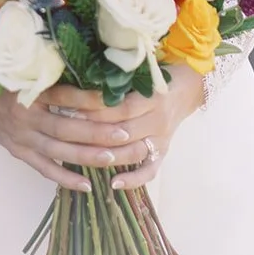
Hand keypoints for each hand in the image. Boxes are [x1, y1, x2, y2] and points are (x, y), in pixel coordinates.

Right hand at [0, 72, 138, 191]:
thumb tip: (88, 65)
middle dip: (97, 132)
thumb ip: (50, 68)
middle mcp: (26, 115)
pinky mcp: (19, 152)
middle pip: (66, 127)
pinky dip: (65, 178)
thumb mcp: (22, 67)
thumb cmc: (2, 77)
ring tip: (113, 159)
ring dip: (87, 156)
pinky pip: (45, 168)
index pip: (64, 94)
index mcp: (28, 89)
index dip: (90, 97)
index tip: (115, 98)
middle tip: (124, 134)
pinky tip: (87, 185)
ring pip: (59, 150)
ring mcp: (22, 137)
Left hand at [34, 67, 204, 190]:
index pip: (119, 107)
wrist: (189, 87)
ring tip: (80, 156)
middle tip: (64, 131)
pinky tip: (113, 184)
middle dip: (91, 132)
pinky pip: (150, 171)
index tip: (68, 108)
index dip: (94, 109)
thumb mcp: (141, 71)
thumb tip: (78, 75)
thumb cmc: (158, 75)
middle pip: (122, 131)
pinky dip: (133, 180)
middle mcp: (158, 119)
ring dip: (106, 155)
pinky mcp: (164, 153)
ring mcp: (161, 139)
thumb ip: (117, 77)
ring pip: (132, 153)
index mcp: (152, 96)